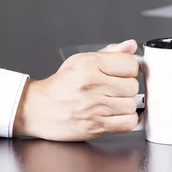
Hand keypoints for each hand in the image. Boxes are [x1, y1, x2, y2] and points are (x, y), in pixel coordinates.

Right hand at [13, 39, 139, 140]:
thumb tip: (130, 45)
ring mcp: (94, 106)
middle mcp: (93, 84)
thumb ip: (110, 53)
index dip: (129, 69)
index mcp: (90, 64)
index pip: (131, 64)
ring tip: (112, 102)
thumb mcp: (81, 61)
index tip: (122, 73)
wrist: (37, 109)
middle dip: (127, 88)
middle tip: (114, 89)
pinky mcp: (95, 126)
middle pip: (133, 86)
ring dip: (126, 105)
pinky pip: (127, 123)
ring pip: (132, 104)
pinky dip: (125, 120)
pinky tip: (115, 115)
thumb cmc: (60, 86)